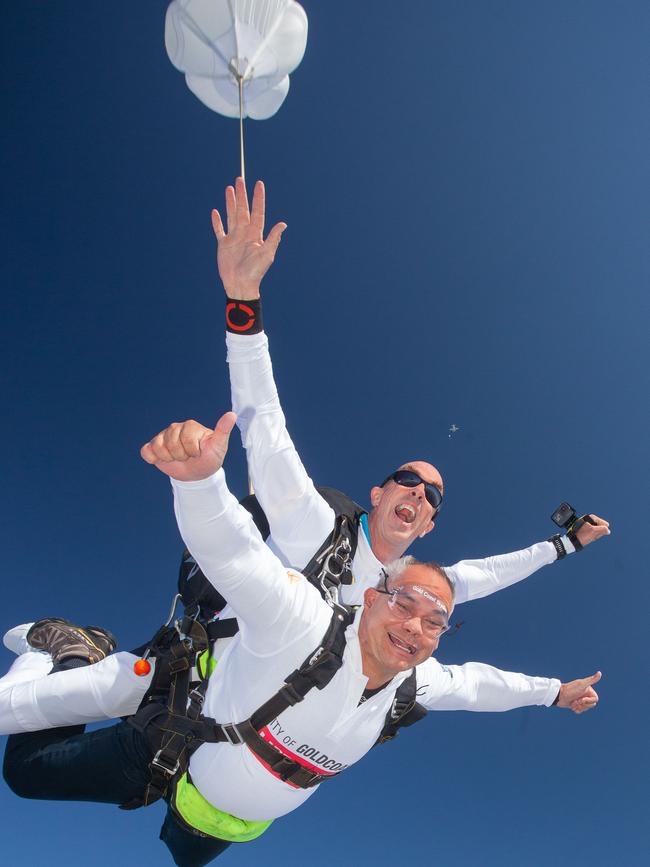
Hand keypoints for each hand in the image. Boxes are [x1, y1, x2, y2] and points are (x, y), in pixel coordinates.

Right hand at [140, 412, 236, 481]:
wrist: (197, 474)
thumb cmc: (209, 458)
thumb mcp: (219, 447)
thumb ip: (223, 431)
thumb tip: (232, 414)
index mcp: (190, 426)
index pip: (186, 440)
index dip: (192, 452)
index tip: (198, 454)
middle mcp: (175, 428)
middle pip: (172, 444)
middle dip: (181, 456)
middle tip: (188, 457)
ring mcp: (163, 436)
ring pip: (159, 448)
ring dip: (169, 459)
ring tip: (178, 459)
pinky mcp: (153, 446)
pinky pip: (146, 451)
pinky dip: (152, 458)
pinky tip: (162, 460)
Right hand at [211, 178, 286, 298]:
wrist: (241, 285)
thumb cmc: (256, 272)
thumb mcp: (267, 254)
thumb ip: (273, 238)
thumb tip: (283, 224)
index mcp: (256, 234)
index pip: (257, 212)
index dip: (258, 198)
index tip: (258, 183)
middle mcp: (245, 233)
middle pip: (243, 209)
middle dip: (242, 194)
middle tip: (240, 178)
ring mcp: (234, 238)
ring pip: (232, 215)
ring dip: (230, 202)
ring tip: (229, 188)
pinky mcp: (223, 245)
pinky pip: (219, 230)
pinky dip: (217, 222)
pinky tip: (215, 212)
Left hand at [556, 671, 601, 713]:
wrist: (559, 695)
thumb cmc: (570, 689)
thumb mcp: (581, 684)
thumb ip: (591, 680)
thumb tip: (600, 672)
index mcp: (588, 689)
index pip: (595, 699)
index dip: (588, 701)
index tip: (581, 699)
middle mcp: (585, 694)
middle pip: (591, 705)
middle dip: (583, 705)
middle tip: (576, 701)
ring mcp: (581, 699)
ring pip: (586, 708)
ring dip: (579, 707)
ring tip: (573, 703)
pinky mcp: (576, 704)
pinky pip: (581, 711)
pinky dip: (577, 710)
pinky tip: (571, 706)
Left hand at [575, 514, 609, 546]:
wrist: (573, 541)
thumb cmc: (582, 535)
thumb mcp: (593, 531)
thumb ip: (602, 529)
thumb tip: (608, 530)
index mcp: (590, 518)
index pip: (602, 522)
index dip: (602, 528)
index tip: (602, 531)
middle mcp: (588, 520)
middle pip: (600, 527)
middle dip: (598, 532)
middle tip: (594, 535)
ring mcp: (587, 525)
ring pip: (597, 531)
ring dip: (596, 535)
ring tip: (591, 537)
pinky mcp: (585, 530)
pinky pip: (593, 533)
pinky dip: (593, 536)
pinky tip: (590, 538)